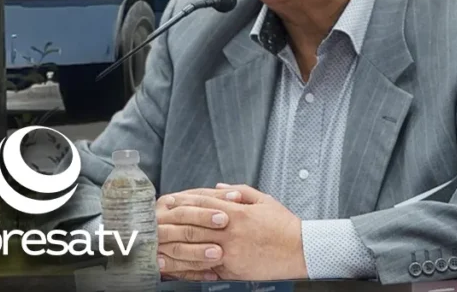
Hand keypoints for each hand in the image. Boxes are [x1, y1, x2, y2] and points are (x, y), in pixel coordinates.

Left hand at [156, 184, 307, 281]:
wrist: (303, 250)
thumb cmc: (284, 226)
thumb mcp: (263, 200)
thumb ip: (238, 192)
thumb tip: (218, 187)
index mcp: (235, 212)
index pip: (200, 203)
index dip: (181, 202)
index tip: (167, 201)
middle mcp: (229, 231)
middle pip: (191, 226)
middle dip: (170, 224)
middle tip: (153, 222)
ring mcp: (230, 252)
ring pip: (194, 249)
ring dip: (172, 248)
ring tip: (155, 248)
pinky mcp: (233, 269)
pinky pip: (206, 269)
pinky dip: (189, 269)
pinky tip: (176, 269)